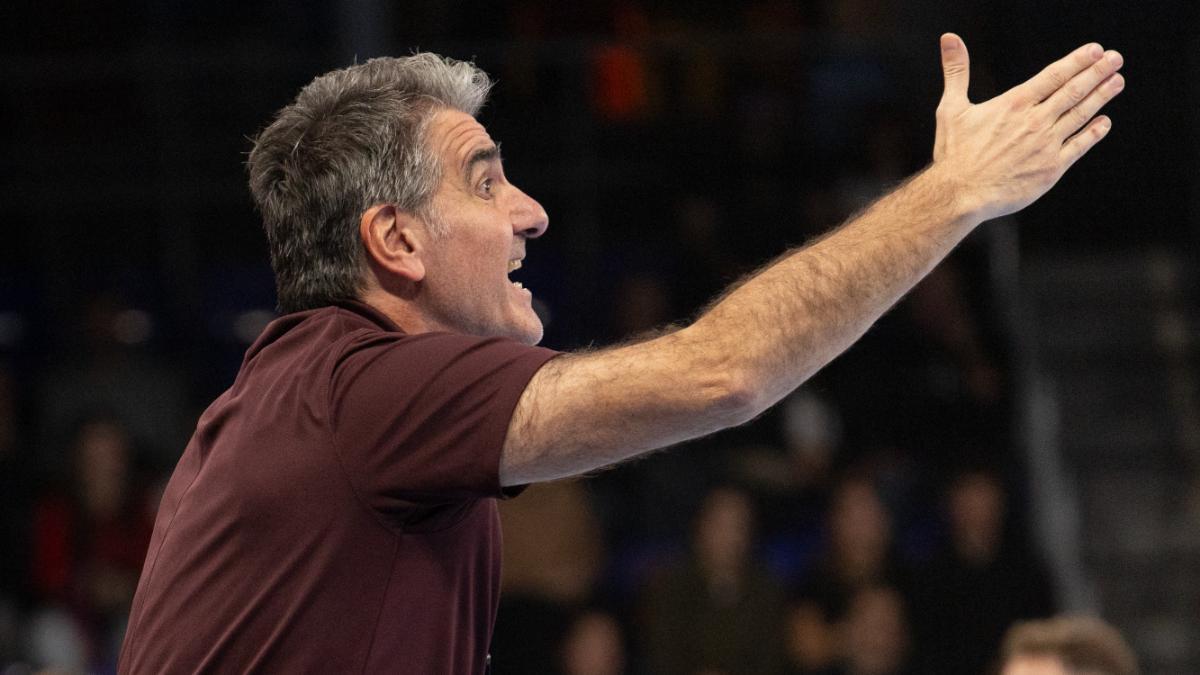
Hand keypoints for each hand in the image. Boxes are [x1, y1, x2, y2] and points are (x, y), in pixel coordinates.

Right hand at [931, 33, 1124, 222]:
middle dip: (1097, 72)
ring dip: (1101, 96)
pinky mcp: (1051, 169)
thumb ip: (956, 71)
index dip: (1077, 61)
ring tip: (1117, 81)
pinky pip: (1079, 146)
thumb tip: (949, 39)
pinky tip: (1104, 122)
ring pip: (1081, 115)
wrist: (960, 194)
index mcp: (1014, 104)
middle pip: (1073, 90)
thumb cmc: (954, 154)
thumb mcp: (951, 107)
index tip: (1096, 50)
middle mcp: (1035, 121)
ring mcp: (1046, 145)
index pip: (1053, 75)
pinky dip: (1094, 132)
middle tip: (1115, 59)